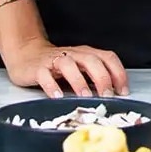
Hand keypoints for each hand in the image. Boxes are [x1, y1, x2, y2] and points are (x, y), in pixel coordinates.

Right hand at [6, 37, 129, 98]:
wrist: (27, 54)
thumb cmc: (58, 66)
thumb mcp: (80, 68)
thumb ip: (94, 78)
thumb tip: (113, 96)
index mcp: (87, 54)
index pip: (108, 58)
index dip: (118, 73)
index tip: (123, 91)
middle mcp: (73, 55)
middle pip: (91, 60)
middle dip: (102, 78)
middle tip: (106, 95)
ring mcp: (55, 60)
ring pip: (69, 64)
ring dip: (79, 81)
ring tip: (85, 96)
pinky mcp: (38, 68)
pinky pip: (45, 75)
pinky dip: (51, 86)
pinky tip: (57, 97)